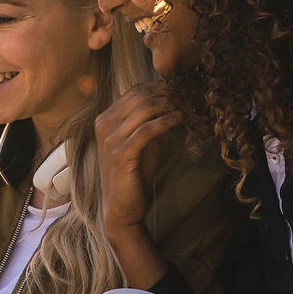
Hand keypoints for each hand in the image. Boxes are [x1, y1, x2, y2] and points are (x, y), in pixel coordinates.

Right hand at [95, 84, 181, 284]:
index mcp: (105, 119)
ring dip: (170, 104)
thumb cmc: (133, 174)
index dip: (159, 86)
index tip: (181, 86)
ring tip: (188, 104)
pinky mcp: (122, 153)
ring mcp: (110, 139)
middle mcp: (104, 125)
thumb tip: (172, 102)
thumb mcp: (140, 142)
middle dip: (166, 92)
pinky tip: (181, 119)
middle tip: (188, 93)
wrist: (122, 207)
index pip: (134, 92)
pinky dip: (167, 121)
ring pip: (144, 109)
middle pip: (139, 96)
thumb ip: (148, 122)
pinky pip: (148, 130)